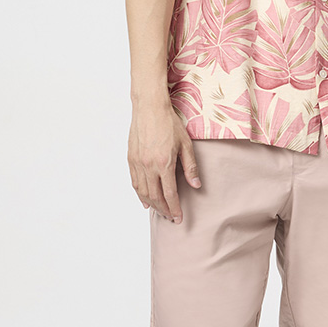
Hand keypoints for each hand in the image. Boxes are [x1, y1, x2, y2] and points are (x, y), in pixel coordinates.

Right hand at [127, 104, 200, 222]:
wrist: (149, 107)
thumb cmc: (169, 123)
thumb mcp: (186, 144)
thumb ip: (190, 166)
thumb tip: (196, 185)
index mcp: (164, 163)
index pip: (169, 194)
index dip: (174, 209)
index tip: (178, 218)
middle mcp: (149, 166)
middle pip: (155, 196)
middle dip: (164, 210)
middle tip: (171, 218)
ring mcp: (138, 163)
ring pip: (143, 192)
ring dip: (152, 205)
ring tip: (160, 212)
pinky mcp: (131, 158)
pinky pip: (135, 182)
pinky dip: (140, 194)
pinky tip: (145, 200)